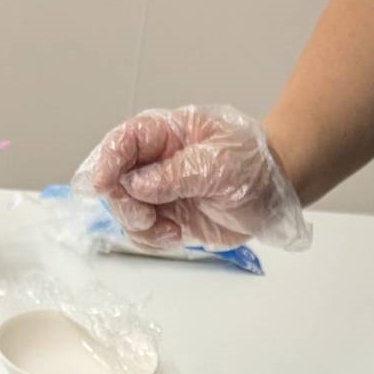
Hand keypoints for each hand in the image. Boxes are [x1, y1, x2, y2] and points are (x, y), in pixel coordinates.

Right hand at [73, 105, 311, 251]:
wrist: (272, 193)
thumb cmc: (251, 163)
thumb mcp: (219, 162)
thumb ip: (177, 174)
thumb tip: (138, 185)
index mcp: (165, 134)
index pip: (123, 141)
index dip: (107, 161)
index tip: (101, 185)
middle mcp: (154, 162)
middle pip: (115, 181)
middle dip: (125, 203)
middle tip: (147, 217)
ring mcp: (159, 192)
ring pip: (125, 211)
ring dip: (140, 226)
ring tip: (169, 229)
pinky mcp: (167, 218)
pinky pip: (143, 233)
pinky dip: (152, 239)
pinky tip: (174, 235)